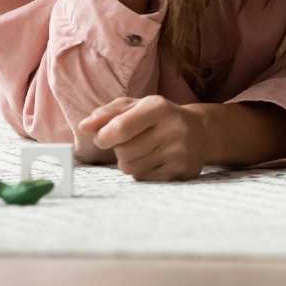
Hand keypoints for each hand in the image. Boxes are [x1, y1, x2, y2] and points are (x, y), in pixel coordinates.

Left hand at [78, 96, 207, 180]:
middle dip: (120, 149)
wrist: (201, 131)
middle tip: (134, 140)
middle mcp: (173, 128)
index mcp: (159, 107)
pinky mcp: (181, 171)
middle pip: (123, 153)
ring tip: (145, 150)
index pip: (120, 129)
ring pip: (131, 168)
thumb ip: (107, 114)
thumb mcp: (136, 106)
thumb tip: (83, 127)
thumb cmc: (160, 117)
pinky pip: (143, 179)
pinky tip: (156, 160)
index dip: (103, 137)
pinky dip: (143, 171)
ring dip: (130, 161)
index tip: (103, 137)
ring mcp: (179, 152)